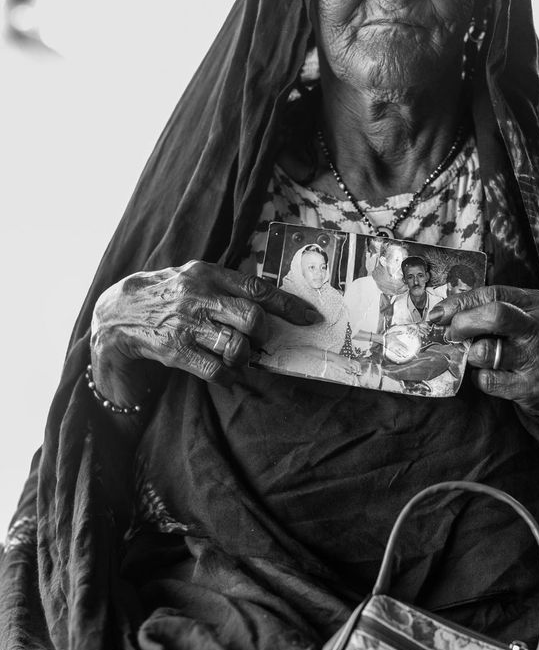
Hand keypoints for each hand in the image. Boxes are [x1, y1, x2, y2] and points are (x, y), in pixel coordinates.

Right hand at [90, 261, 320, 406]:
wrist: (119, 313)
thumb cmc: (169, 296)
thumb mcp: (195, 278)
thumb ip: (227, 287)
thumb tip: (271, 304)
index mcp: (208, 273)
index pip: (257, 289)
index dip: (288, 306)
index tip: (309, 318)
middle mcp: (198, 295)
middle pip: (252, 319)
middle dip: (262, 335)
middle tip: (258, 340)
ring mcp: (186, 323)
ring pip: (236, 347)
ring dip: (244, 358)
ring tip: (237, 356)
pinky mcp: (175, 349)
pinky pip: (216, 370)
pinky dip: (228, 375)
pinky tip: (224, 372)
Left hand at [438, 285, 538, 473]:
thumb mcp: (532, 320)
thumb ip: (499, 311)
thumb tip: (448, 312)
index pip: (493, 293)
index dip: (459, 302)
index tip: (438, 312)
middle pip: (494, 314)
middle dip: (462, 322)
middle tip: (451, 333)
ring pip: (486, 350)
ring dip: (471, 355)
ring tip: (478, 357)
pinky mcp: (532, 388)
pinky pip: (488, 380)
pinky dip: (480, 379)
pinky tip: (491, 377)